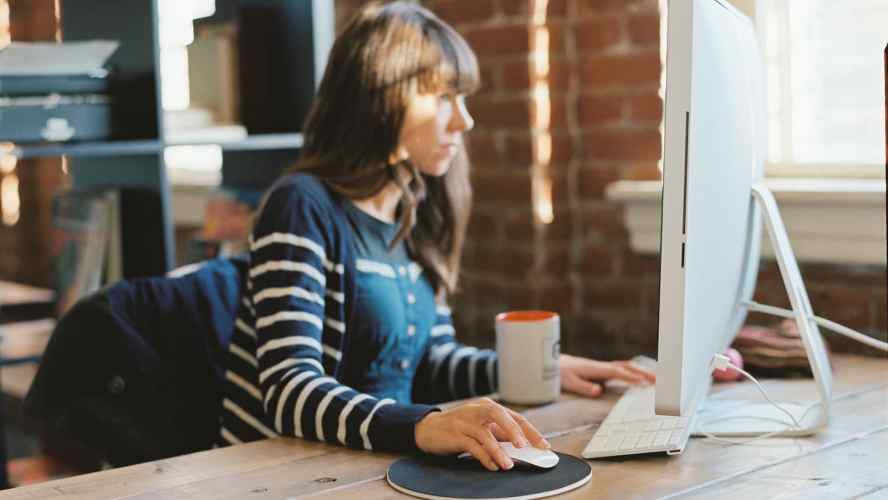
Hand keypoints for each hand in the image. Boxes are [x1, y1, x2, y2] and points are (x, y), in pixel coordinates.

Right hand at [414, 397, 549, 470]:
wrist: (428, 429)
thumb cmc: (459, 428)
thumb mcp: (481, 427)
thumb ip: (500, 434)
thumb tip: (524, 446)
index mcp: (487, 407)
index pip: (514, 416)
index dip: (530, 431)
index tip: (544, 445)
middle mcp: (477, 410)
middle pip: (500, 415)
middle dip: (515, 431)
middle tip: (526, 447)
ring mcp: (465, 421)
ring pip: (485, 434)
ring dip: (499, 451)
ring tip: (508, 465)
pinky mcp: (455, 434)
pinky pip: (472, 446)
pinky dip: (484, 457)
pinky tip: (492, 465)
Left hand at [559, 354, 655, 397]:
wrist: (555, 364)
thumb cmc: (561, 374)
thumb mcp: (569, 382)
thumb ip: (584, 387)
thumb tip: (599, 391)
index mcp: (596, 369)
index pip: (617, 372)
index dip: (630, 376)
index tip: (643, 383)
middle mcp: (602, 366)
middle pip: (626, 367)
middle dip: (642, 373)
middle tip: (658, 381)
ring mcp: (604, 366)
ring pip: (626, 366)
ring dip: (641, 371)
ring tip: (656, 379)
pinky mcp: (603, 369)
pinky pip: (623, 369)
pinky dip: (634, 372)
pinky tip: (641, 377)